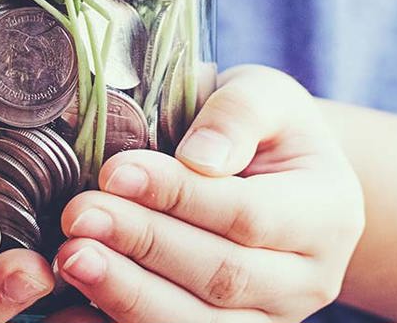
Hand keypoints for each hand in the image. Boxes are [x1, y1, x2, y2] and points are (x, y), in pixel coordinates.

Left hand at [54, 65, 363, 321]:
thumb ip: (239, 114)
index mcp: (327, 214)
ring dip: (127, 295)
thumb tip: (199, 157)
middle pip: (223, 277)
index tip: (114, 171)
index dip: (179, 196)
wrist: (279, 179)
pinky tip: (70, 310)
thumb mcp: (266, 96)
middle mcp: (307, 280)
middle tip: (77, 215)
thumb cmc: (264, 129)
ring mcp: (270, 320)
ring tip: (70, 257)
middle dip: (144, 246)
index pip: (249, 214)